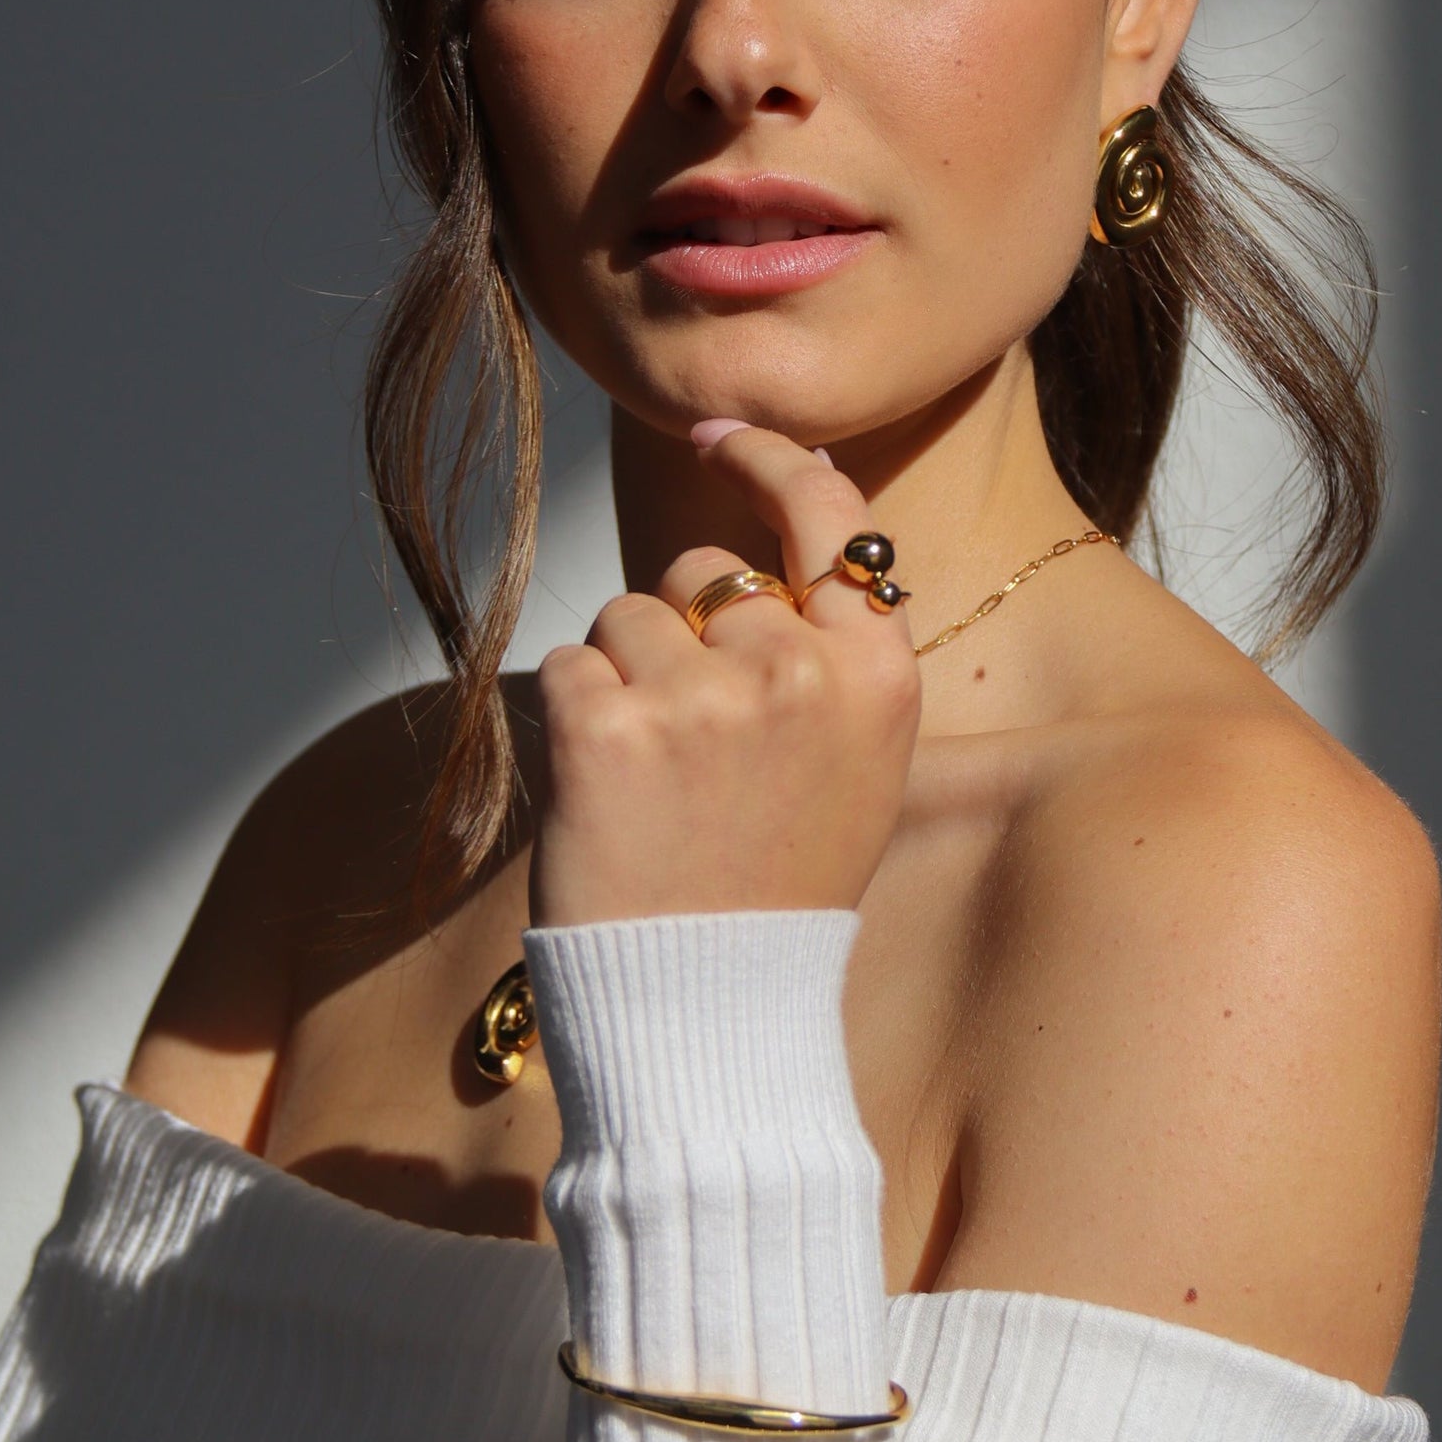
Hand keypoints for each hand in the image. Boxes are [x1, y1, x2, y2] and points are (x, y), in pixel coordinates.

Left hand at [529, 423, 920, 928]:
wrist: (708, 1005)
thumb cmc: (776, 889)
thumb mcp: (854, 765)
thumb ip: (833, 648)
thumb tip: (793, 497)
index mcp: (876, 678)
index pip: (830, 519)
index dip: (770, 463)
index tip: (719, 435)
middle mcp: (798, 670)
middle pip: (703, 574)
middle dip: (681, 633)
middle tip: (694, 751)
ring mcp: (701, 698)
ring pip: (625, 618)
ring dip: (621, 683)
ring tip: (654, 789)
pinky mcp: (606, 728)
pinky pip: (566, 668)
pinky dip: (571, 722)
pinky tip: (607, 798)